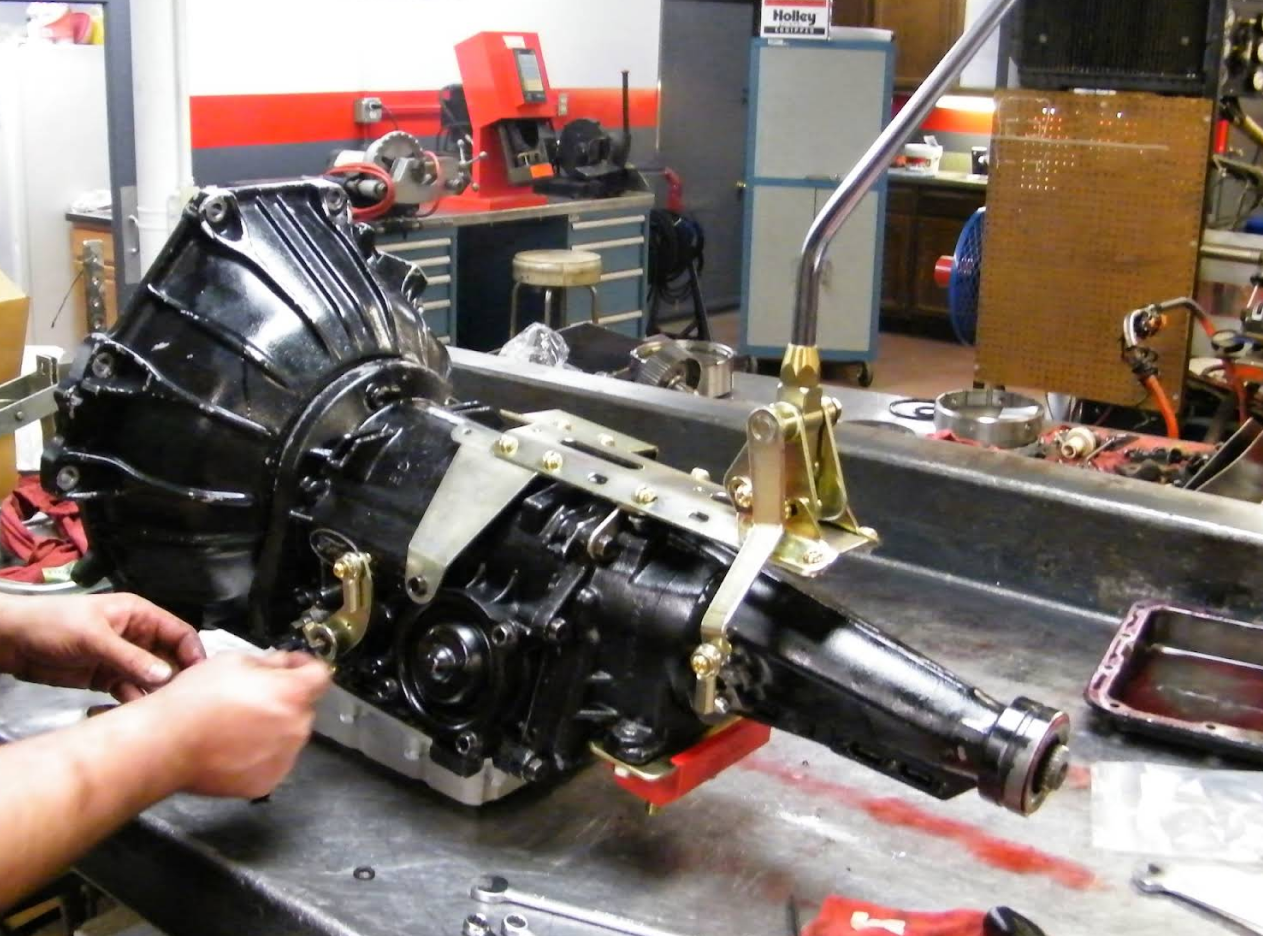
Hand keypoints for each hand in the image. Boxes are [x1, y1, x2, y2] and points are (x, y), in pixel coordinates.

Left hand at [0, 594, 204, 700]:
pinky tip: (133, 713)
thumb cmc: (52, 624)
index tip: (198, 677)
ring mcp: (122, 658)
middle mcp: (137, 636)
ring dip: (154, 693)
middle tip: (178, 699)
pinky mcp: (107, 678)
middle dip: (175, 677)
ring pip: (151, 678)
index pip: (179, 633)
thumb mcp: (93, 637)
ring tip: (156, 710)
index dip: (192, 653)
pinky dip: (133, 702)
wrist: (12, 641)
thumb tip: (165, 676)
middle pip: (170, 658)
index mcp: (139, 615)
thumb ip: (130, 657)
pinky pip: (130, 691)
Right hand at [144, 651, 331, 798]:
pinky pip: (274, 760)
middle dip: (285, 697)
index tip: (291, 665)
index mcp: (292, 694)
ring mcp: (283, 758)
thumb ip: (269, 662)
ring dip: (274, 726)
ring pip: (289, 734)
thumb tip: (283, 664)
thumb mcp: (233, 661)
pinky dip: (262, 752)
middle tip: (253, 695)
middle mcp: (295, 727)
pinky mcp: (267, 781)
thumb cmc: (194, 701)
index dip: (304, 666)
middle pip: (303, 706)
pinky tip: (235, 745)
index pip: (320, 675)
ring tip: (237, 723)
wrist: (165, 745)